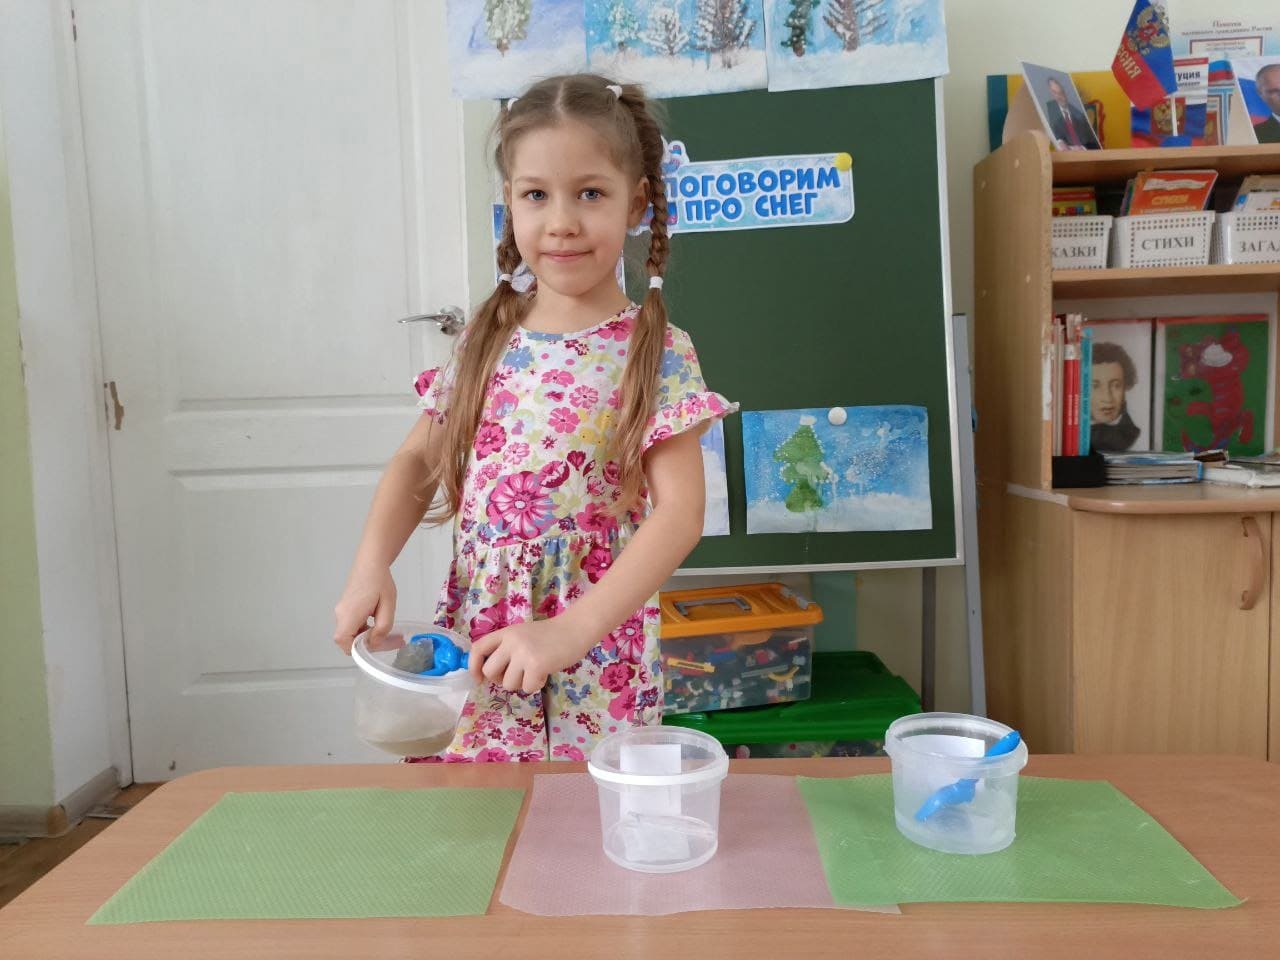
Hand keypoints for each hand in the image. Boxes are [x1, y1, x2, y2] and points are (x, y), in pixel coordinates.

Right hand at [333, 562, 396, 654]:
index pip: (344, 642)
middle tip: (393, 641)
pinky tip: (380, 624)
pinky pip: (353, 626)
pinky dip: (365, 630)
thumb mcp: (388, 606)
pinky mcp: (346, 609)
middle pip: (348, 640)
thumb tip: (375, 643)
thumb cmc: (380, 582)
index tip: (379, 645)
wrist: (371, 562)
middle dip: (369, 645)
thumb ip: (383, 627)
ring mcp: (342, 612)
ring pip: (351, 634)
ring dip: (369, 637)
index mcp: (349, 615)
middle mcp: (341, 615)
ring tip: (391, 634)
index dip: (359, 649)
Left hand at [468, 616, 595, 693]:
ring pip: (508, 684)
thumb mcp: (522, 635)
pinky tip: (545, 674)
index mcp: (506, 633)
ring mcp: (523, 653)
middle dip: (500, 680)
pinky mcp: (537, 665)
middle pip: (490, 672)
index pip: (478, 648)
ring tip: (535, 672)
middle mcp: (511, 642)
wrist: (575, 630)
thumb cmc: (550, 635)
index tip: (479, 679)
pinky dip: (536, 685)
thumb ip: (507, 649)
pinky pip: (527, 687)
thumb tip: (492, 675)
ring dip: (521, 683)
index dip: (474, 666)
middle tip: (515, 676)